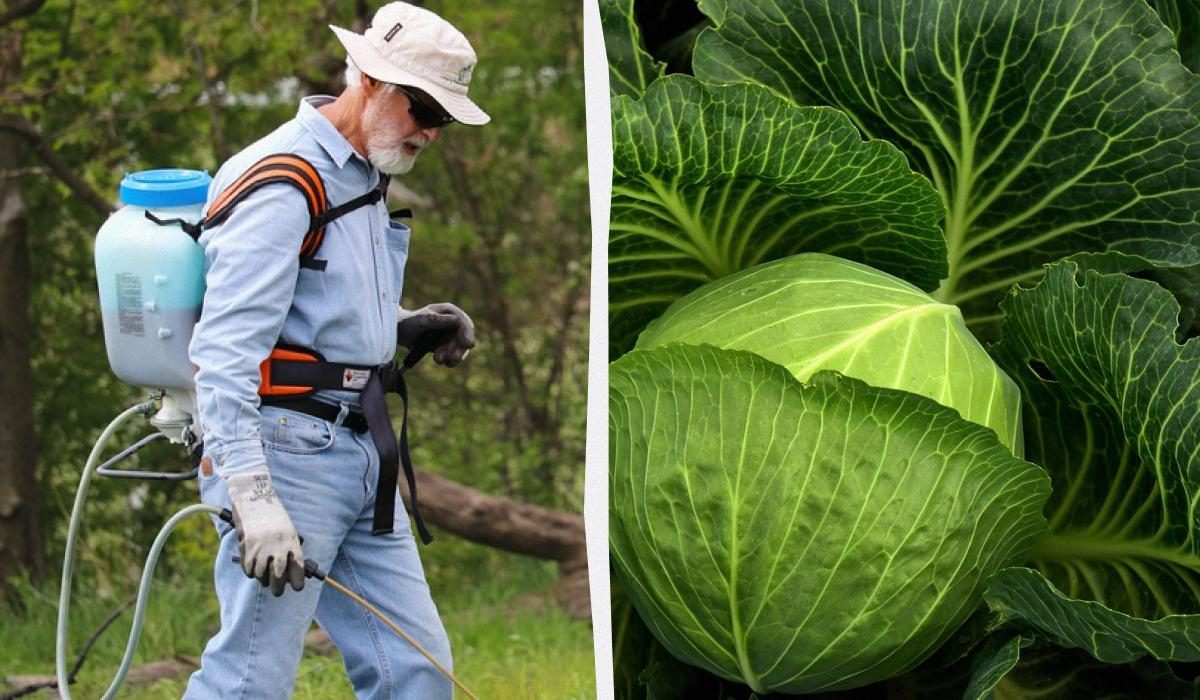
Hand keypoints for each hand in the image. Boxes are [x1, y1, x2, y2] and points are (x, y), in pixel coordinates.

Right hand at [225, 470, 305, 595]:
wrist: (254, 499)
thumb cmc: (273, 516)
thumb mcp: (288, 531)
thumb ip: (289, 551)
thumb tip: (290, 574)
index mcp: (291, 543)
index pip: (298, 569)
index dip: (298, 581)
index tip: (297, 587)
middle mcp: (277, 548)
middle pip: (279, 578)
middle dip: (278, 588)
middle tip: (277, 591)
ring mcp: (261, 550)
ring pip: (262, 577)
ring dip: (263, 579)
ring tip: (265, 575)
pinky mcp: (246, 550)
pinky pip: (248, 570)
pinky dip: (250, 571)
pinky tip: (253, 565)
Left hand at [396, 302, 475, 365]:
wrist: (400, 332)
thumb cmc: (410, 322)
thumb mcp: (421, 320)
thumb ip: (436, 320)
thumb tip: (456, 320)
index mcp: (449, 312)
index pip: (464, 322)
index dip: (467, 333)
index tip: (468, 344)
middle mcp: (453, 323)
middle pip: (464, 338)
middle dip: (459, 349)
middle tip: (451, 358)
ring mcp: (451, 335)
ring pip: (460, 349)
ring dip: (453, 356)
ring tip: (437, 359)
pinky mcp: (447, 346)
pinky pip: (454, 355)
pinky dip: (449, 360)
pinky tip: (439, 360)